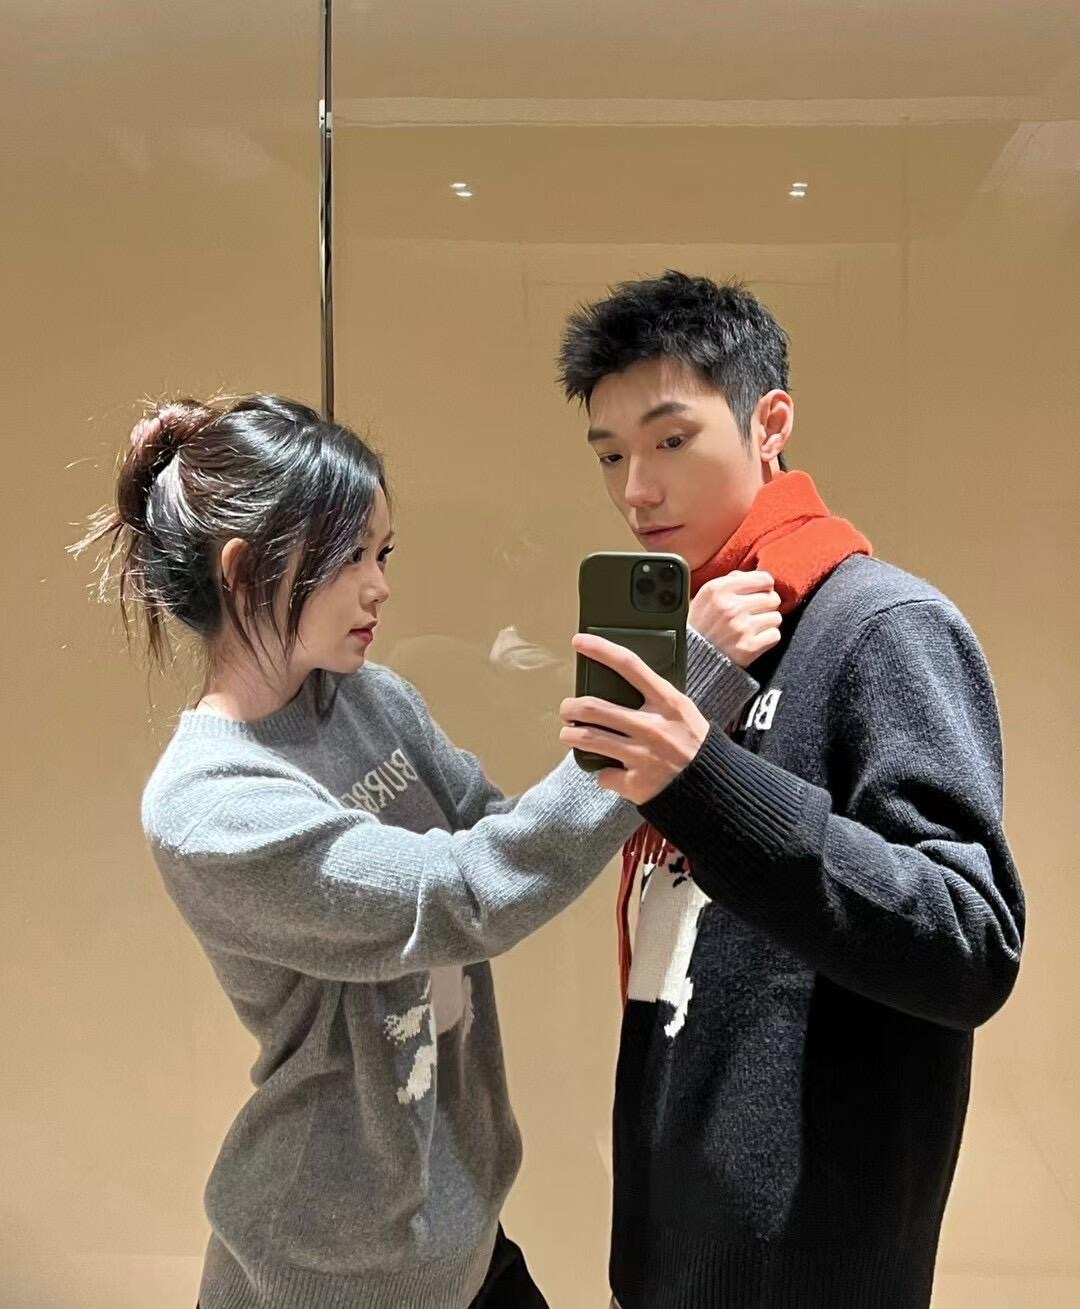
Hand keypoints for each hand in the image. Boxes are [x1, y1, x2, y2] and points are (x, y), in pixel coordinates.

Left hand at [560, 633, 708, 803]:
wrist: (715, 788)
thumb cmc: (696, 746)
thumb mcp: (683, 712)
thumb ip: (655, 698)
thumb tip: (619, 684)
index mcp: (668, 703)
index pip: (630, 665)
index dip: (601, 649)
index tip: (580, 641)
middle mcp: (653, 727)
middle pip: (595, 707)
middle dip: (571, 707)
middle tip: (568, 709)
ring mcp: (643, 756)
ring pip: (588, 739)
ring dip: (570, 735)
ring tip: (569, 734)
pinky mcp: (636, 783)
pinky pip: (604, 775)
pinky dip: (603, 774)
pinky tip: (608, 771)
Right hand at [689, 570, 781, 667]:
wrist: (689, 656)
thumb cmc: (700, 623)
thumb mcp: (706, 595)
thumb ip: (730, 580)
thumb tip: (757, 577)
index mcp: (719, 589)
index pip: (764, 579)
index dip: (765, 586)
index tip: (760, 593)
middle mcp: (731, 607)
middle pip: (773, 598)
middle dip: (766, 605)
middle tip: (755, 612)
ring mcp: (741, 628)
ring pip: (776, 617)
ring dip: (767, 622)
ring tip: (753, 626)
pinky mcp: (749, 647)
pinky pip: (775, 636)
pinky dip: (767, 638)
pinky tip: (754, 638)